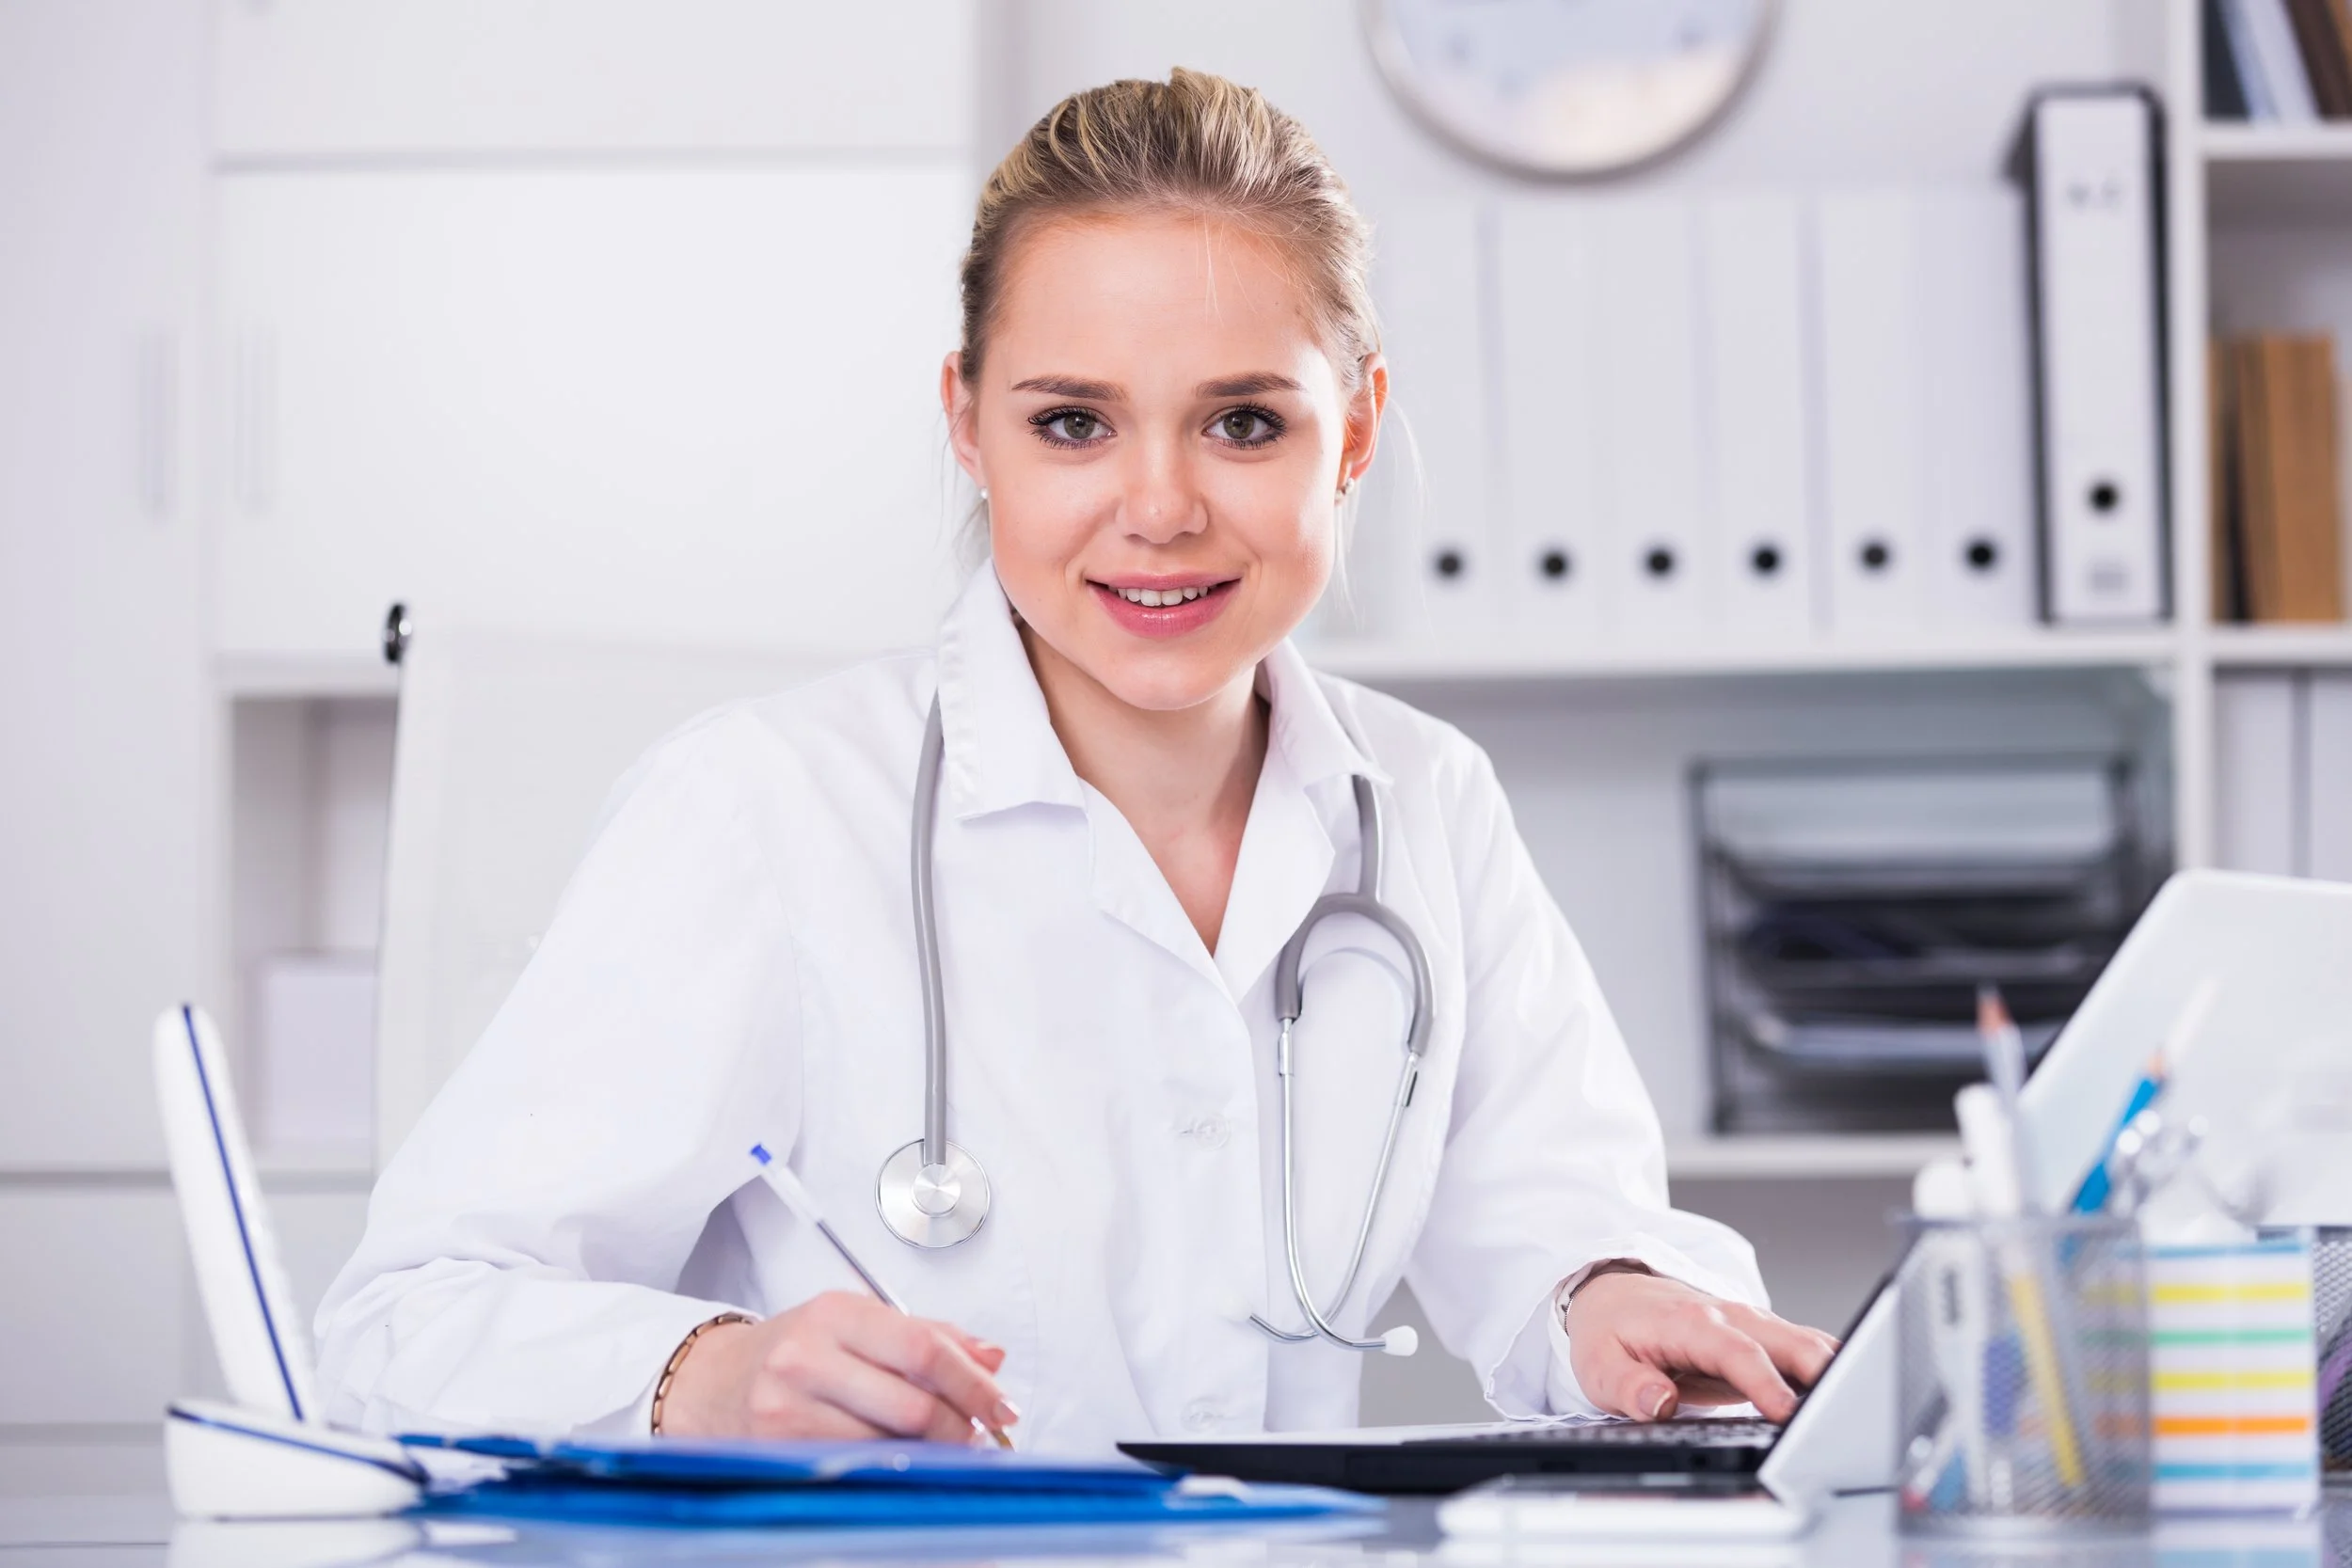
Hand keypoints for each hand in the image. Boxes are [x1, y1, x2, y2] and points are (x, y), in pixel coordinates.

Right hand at [656, 1291, 1016, 1442]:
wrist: (716, 1383)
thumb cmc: (797, 1349)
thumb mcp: (860, 1323)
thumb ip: (931, 1335)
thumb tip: (992, 1357)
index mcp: (836, 1313)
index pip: (923, 1348)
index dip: (973, 1383)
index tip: (1001, 1405)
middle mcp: (807, 1357)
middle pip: (911, 1404)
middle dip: (960, 1427)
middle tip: (979, 1434)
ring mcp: (788, 1408)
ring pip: (889, 1444)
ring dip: (931, 1453)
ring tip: (943, 1447)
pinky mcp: (779, 1450)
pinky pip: (859, 1467)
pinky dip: (893, 1467)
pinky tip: (903, 1460)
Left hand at [1565, 1269, 1837, 1423]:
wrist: (1613, 1295)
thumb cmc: (1610, 1330)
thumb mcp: (1599, 1365)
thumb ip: (1628, 1386)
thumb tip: (1659, 1403)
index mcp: (1692, 1324)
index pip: (1738, 1353)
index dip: (1766, 1383)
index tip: (1788, 1414)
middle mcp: (1732, 1318)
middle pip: (1792, 1342)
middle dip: (1825, 1373)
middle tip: (1848, 1413)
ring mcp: (1754, 1326)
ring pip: (1809, 1344)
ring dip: (1838, 1371)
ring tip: (1863, 1408)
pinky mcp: (1764, 1339)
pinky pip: (1807, 1351)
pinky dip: (1832, 1371)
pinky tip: (1851, 1396)